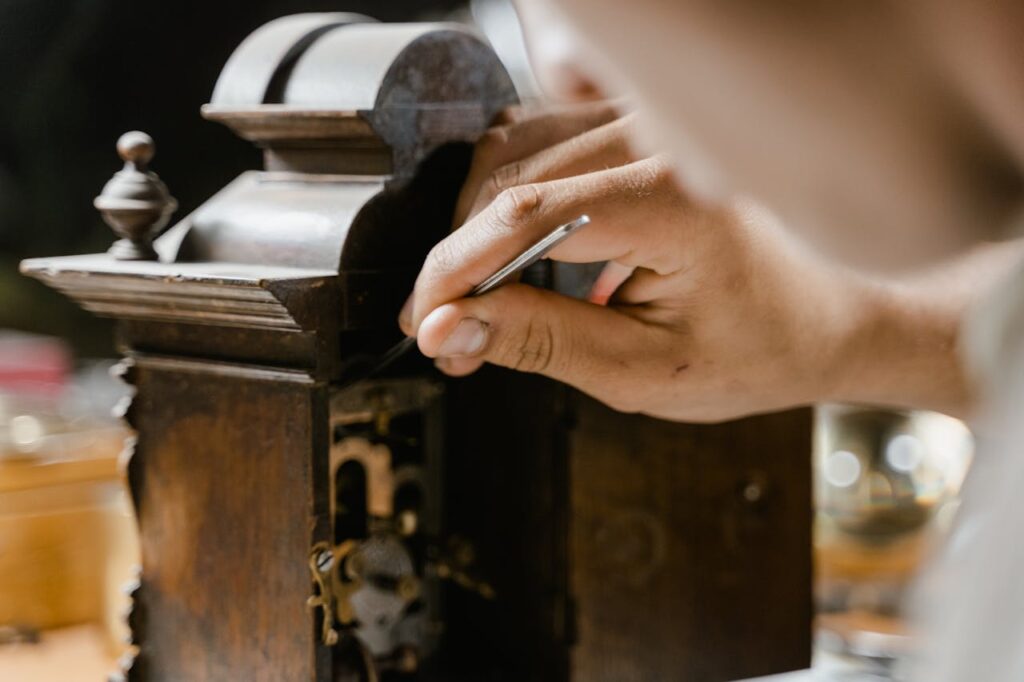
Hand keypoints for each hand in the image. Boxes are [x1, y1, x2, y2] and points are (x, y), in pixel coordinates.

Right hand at [400, 105, 974, 421]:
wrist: (828, 317)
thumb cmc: (761, 347)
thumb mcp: (645, 372)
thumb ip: (539, 341)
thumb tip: (449, 328)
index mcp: (673, 200)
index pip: (521, 215)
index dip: (453, 271)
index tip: (422, 321)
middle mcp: (660, 139)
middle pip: (505, 176)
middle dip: (458, 258)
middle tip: (448, 330)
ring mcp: (648, 122)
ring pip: (511, 147)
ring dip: (476, 224)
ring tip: (478, 297)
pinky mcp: (637, 126)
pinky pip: (539, 136)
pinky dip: (506, 192)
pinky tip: (512, 246)